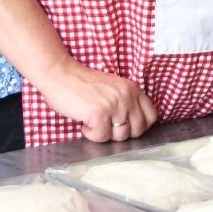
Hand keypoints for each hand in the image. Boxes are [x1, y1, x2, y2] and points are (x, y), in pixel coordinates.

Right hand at [31, 58, 157, 142]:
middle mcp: (127, 97)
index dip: (139, 126)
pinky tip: (84, 122)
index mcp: (133, 89)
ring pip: (120, 137)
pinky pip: (101, 137)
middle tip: (105, 125)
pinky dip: (90, 134)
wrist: (61, 74)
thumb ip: (127, 102)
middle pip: (137, 130)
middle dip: (120, 133)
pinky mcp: (99, 114)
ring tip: (93, 121)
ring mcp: (114, 105)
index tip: (124, 125)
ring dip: (105, 134)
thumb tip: (134, 126)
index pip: (151, 117)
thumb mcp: (113, 88)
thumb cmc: (83, 83)